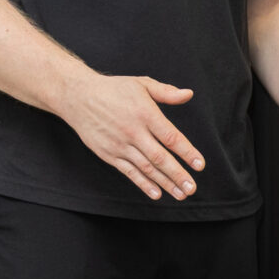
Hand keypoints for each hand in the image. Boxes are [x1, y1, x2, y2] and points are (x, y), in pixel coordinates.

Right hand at [60, 74, 204, 200]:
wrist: (78, 97)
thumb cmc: (113, 89)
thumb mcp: (141, 84)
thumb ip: (166, 92)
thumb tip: (189, 94)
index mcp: (145, 113)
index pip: (171, 137)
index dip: (187, 152)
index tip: (200, 165)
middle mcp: (133, 131)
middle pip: (160, 158)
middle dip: (178, 175)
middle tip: (192, 188)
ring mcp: (120, 145)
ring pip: (146, 168)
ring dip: (165, 183)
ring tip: (181, 194)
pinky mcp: (109, 154)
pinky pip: (129, 172)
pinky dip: (143, 184)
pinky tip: (156, 193)